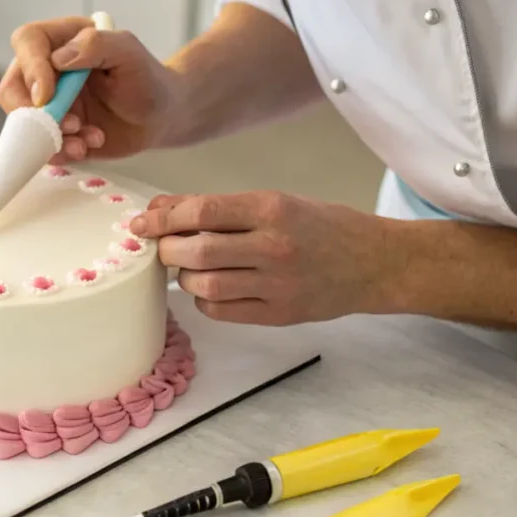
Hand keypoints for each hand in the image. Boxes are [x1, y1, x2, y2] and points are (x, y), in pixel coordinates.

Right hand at [0, 17, 180, 162]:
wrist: (161, 116)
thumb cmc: (147, 78)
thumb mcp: (128, 52)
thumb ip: (96, 45)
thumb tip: (58, 59)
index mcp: (61, 40)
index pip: (27, 43)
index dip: (31, 68)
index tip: (48, 95)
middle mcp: (47, 71)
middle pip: (12, 88)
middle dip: (34, 113)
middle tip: (69, 125)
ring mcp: (48, 104)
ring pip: (23, 122)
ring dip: (51, 137)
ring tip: (87, 140)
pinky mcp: (54, 132)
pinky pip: (40, 146)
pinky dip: (61, 151)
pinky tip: (89, 145)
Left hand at [129, 192, 401, 324]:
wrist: (375, 263)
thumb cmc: (321, 226)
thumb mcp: (275, 201)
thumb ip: (219, 207)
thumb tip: (161, 208)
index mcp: (271, 209)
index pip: (202, 212)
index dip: (163, 218)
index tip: (141, 223)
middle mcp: (273, 246)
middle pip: (197, 251)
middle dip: (167, 249)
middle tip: (163, 246)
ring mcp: (277, 285)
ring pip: (204, 285)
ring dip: (184, 276)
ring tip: (190, 266)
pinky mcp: (278, 315)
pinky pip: (221, 311)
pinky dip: (204, 300)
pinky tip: (210, 288)